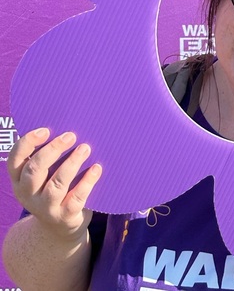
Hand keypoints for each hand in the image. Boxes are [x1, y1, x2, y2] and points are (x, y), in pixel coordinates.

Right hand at [7, 128, 101, 242]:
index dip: (28, 143)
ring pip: (55, 184)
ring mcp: (45, 207)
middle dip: (52, 150)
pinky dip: (87, 182)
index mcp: (19, 179)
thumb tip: (70, 126)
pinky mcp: (64, 216)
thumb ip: (49, 157)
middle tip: (71, 135)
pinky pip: (76, 198)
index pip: (15, 159)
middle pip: (34, 170)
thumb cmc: (53, 189)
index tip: (46, 129)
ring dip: (71, 164)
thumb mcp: (44, 176)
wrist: (59, 228)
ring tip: (85, 148)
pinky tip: (96, 168)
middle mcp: (28, 194)